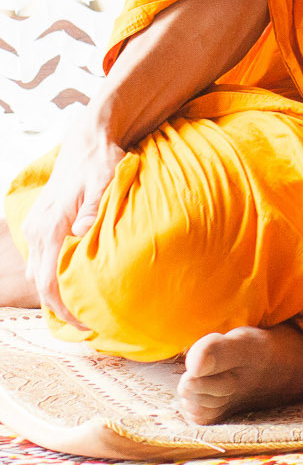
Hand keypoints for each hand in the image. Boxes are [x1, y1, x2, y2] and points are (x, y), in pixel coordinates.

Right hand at [20, 117, 125, 329]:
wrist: (90, 140)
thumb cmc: (103, 161)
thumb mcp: (105, 182)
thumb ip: (95, 209)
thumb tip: (81, 233)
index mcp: (51, 227)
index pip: (48, 281)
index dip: (63, 308)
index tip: (85, 324)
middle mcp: (37, 230)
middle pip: (40, 283)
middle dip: (60, 306)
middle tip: (89, 323)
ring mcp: (36, 227)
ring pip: (38, 271)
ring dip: (55, 291)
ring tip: (83, 307)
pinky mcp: (42, 223)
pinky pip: (42, 258)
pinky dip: (53, 274)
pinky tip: (74, 280)